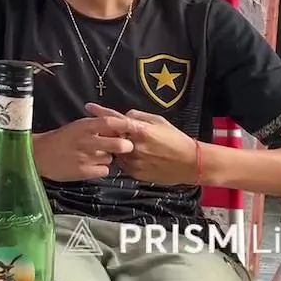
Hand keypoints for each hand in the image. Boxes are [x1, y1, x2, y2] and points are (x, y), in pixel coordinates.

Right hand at [32, 113, 135, 180]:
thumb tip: (119, 129)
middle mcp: (86, 141)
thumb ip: (96, 127)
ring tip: (94, 156)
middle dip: (125, 146)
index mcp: (84, 126)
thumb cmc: (61, 139)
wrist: (40, 154)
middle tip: (125, 147)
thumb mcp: (77, 127)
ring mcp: (85, 157)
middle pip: (117, 144)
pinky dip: (100, 168)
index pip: (109, 122)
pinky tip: (91, 165)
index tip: (135, 127)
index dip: (125, 125)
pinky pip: (104, 170)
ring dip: (108, 157)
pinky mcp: (83, 172)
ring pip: (110, 158)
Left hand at [84, 103, 198, 185]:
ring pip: (116, 152)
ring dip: (117, 147)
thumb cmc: (176, 139)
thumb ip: (138, 117)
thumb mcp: (159, 121)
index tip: (88, 107)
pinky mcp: (135, 174)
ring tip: (130, 146)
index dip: (100, 112)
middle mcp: (134, 147)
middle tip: (106, 131)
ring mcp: (134, 162)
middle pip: (111, 137)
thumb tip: (124, 115)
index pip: (115, 119)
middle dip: (107, 133)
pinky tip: (137, 157)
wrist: (191, 164)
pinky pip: (123, 164)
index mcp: (140, 131)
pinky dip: (125, 158)